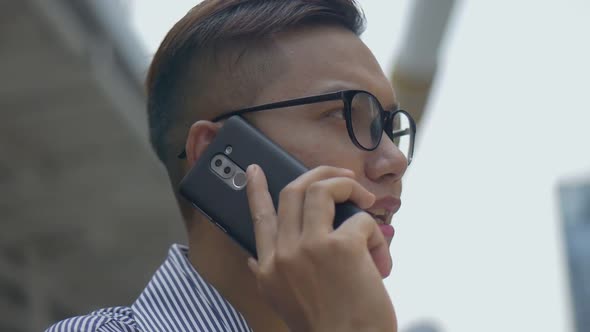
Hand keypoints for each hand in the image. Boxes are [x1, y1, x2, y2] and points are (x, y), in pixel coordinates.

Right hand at [246, 165, 396, 331]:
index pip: (259, 217)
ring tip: (364, 198)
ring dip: (347, 186)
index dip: (256, 190)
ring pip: (321, 190)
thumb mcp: (282, 301)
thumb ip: (267, 274)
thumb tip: (253, 258)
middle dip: (321, 174)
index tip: (255, 170)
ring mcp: (312, 246)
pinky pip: (362, 220)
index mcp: (271, 266)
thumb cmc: (325, 326)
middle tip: (341, 175)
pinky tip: (380, 256)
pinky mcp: (343, 246)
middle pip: (293, 191)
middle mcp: (285, 252)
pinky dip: (376, 235)